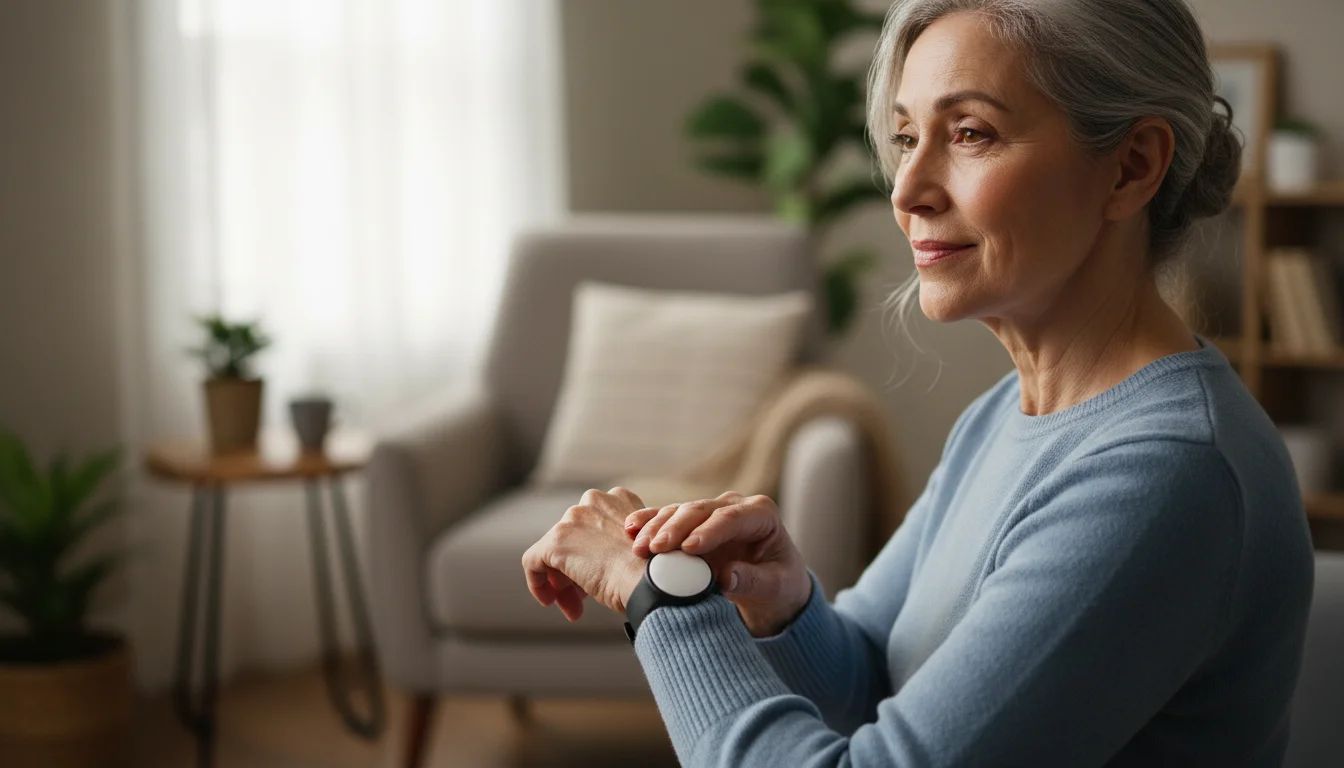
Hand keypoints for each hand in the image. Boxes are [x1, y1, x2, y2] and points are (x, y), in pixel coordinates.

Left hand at [522, 487, 649, 621]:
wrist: (654, 579)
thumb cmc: (655, 572)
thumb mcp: (642, 547)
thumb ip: (618, 543)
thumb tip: (598, 564)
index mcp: (619, 498)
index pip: (593, 525)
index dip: (593, 552)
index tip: (599, 576)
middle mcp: (594, 500)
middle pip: (573, 538)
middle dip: (576, 569)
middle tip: (583, 598)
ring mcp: (573, 518)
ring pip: (554, 551)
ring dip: (563, 581)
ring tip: (575, 607)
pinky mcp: (556, 541)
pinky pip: (533, 560)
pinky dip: (537, 582)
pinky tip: (549, 601)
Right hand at [627, 492, 811, 637]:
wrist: (771, 585)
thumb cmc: (779, 584)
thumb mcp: (775, 587)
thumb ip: (754, 581)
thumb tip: (726, 577)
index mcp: (761, 514)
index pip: (732, 518)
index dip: (709, 531)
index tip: (689, 548)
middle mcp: (734, 506)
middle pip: (700, 510)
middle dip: (676, 527)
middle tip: (656, 548)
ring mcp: (710, 512)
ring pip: (679, 512)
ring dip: (657, 527)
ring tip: (639, 546)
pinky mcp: (692, 524)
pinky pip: (667, 518)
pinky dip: (648, 523)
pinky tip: (631, 529)